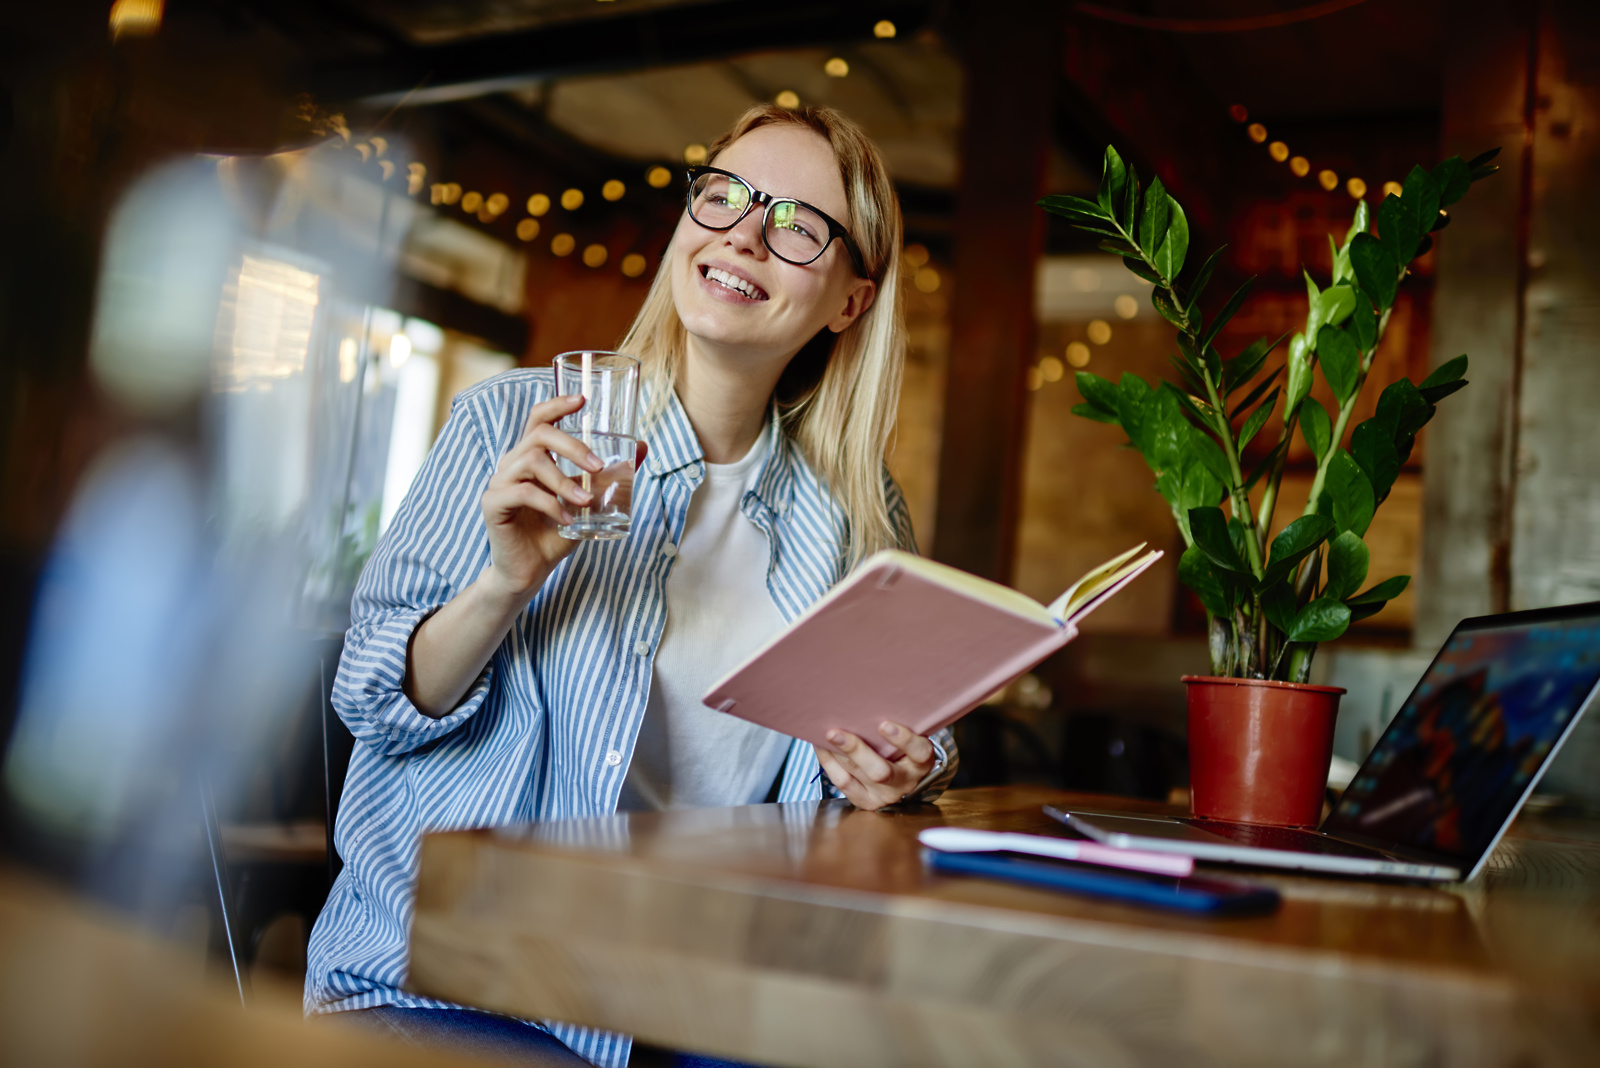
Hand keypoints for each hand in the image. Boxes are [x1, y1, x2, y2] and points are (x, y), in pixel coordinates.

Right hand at [478, 395, 645, 599]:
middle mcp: (512, 463)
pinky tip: (566, 521)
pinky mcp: (493, 504)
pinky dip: (550, 505)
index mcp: (532, 456)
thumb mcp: (588, 501)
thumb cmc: (556, 533)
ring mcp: (499, 482)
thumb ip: (608, 476)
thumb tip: (641, 447)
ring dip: (564, 481)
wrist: (529, 571)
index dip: (557, 404)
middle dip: (572, 447)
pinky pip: (523, 493)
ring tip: (586, 502)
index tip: (582, 400)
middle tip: (598, 467)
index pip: (538, 418)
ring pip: (532, 461)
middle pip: (539, 434)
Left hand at [815, 721, 937, 810]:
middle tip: (835, 732)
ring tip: (823, 736)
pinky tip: (821, 746)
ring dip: (836, 754)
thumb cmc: (902, 745)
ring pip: (856, 776)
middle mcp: (905, 782)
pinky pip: (843, 783)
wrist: (900, 774)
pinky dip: (829, 763)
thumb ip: (898, 722)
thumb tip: (867, 699)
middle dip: (855, 751)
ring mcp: (885, 795)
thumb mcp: (910, 734)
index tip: (884, 724)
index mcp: (921, 762)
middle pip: (880, 771)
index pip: (918, 752)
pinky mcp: (866, 801)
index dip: (903, 739)